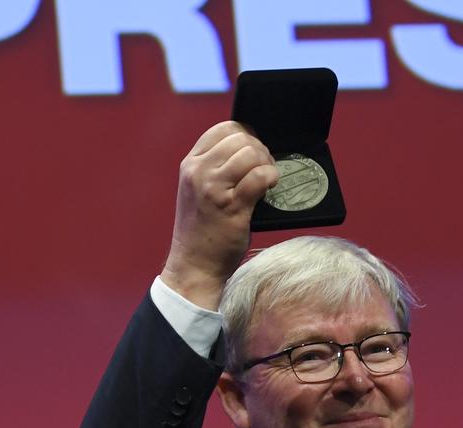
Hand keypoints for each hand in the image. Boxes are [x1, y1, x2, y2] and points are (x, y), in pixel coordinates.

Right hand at [161, 121, 278, 309]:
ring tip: (268, 179)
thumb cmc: (203, 229)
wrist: (194, 264)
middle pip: (240, 139)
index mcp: (191, 164)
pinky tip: (271, 187)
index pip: (223, 129)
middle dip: (260, 150)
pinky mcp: (232, 206)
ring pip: (251, 154)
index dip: (246, 136)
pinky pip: (260, 177)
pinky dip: (271, 178)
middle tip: (265, 168)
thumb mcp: (199, 191)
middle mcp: (198, 172)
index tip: (254, 152)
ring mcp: (213, 188)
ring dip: (267, 163)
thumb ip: (216, 168)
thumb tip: (251, 151)